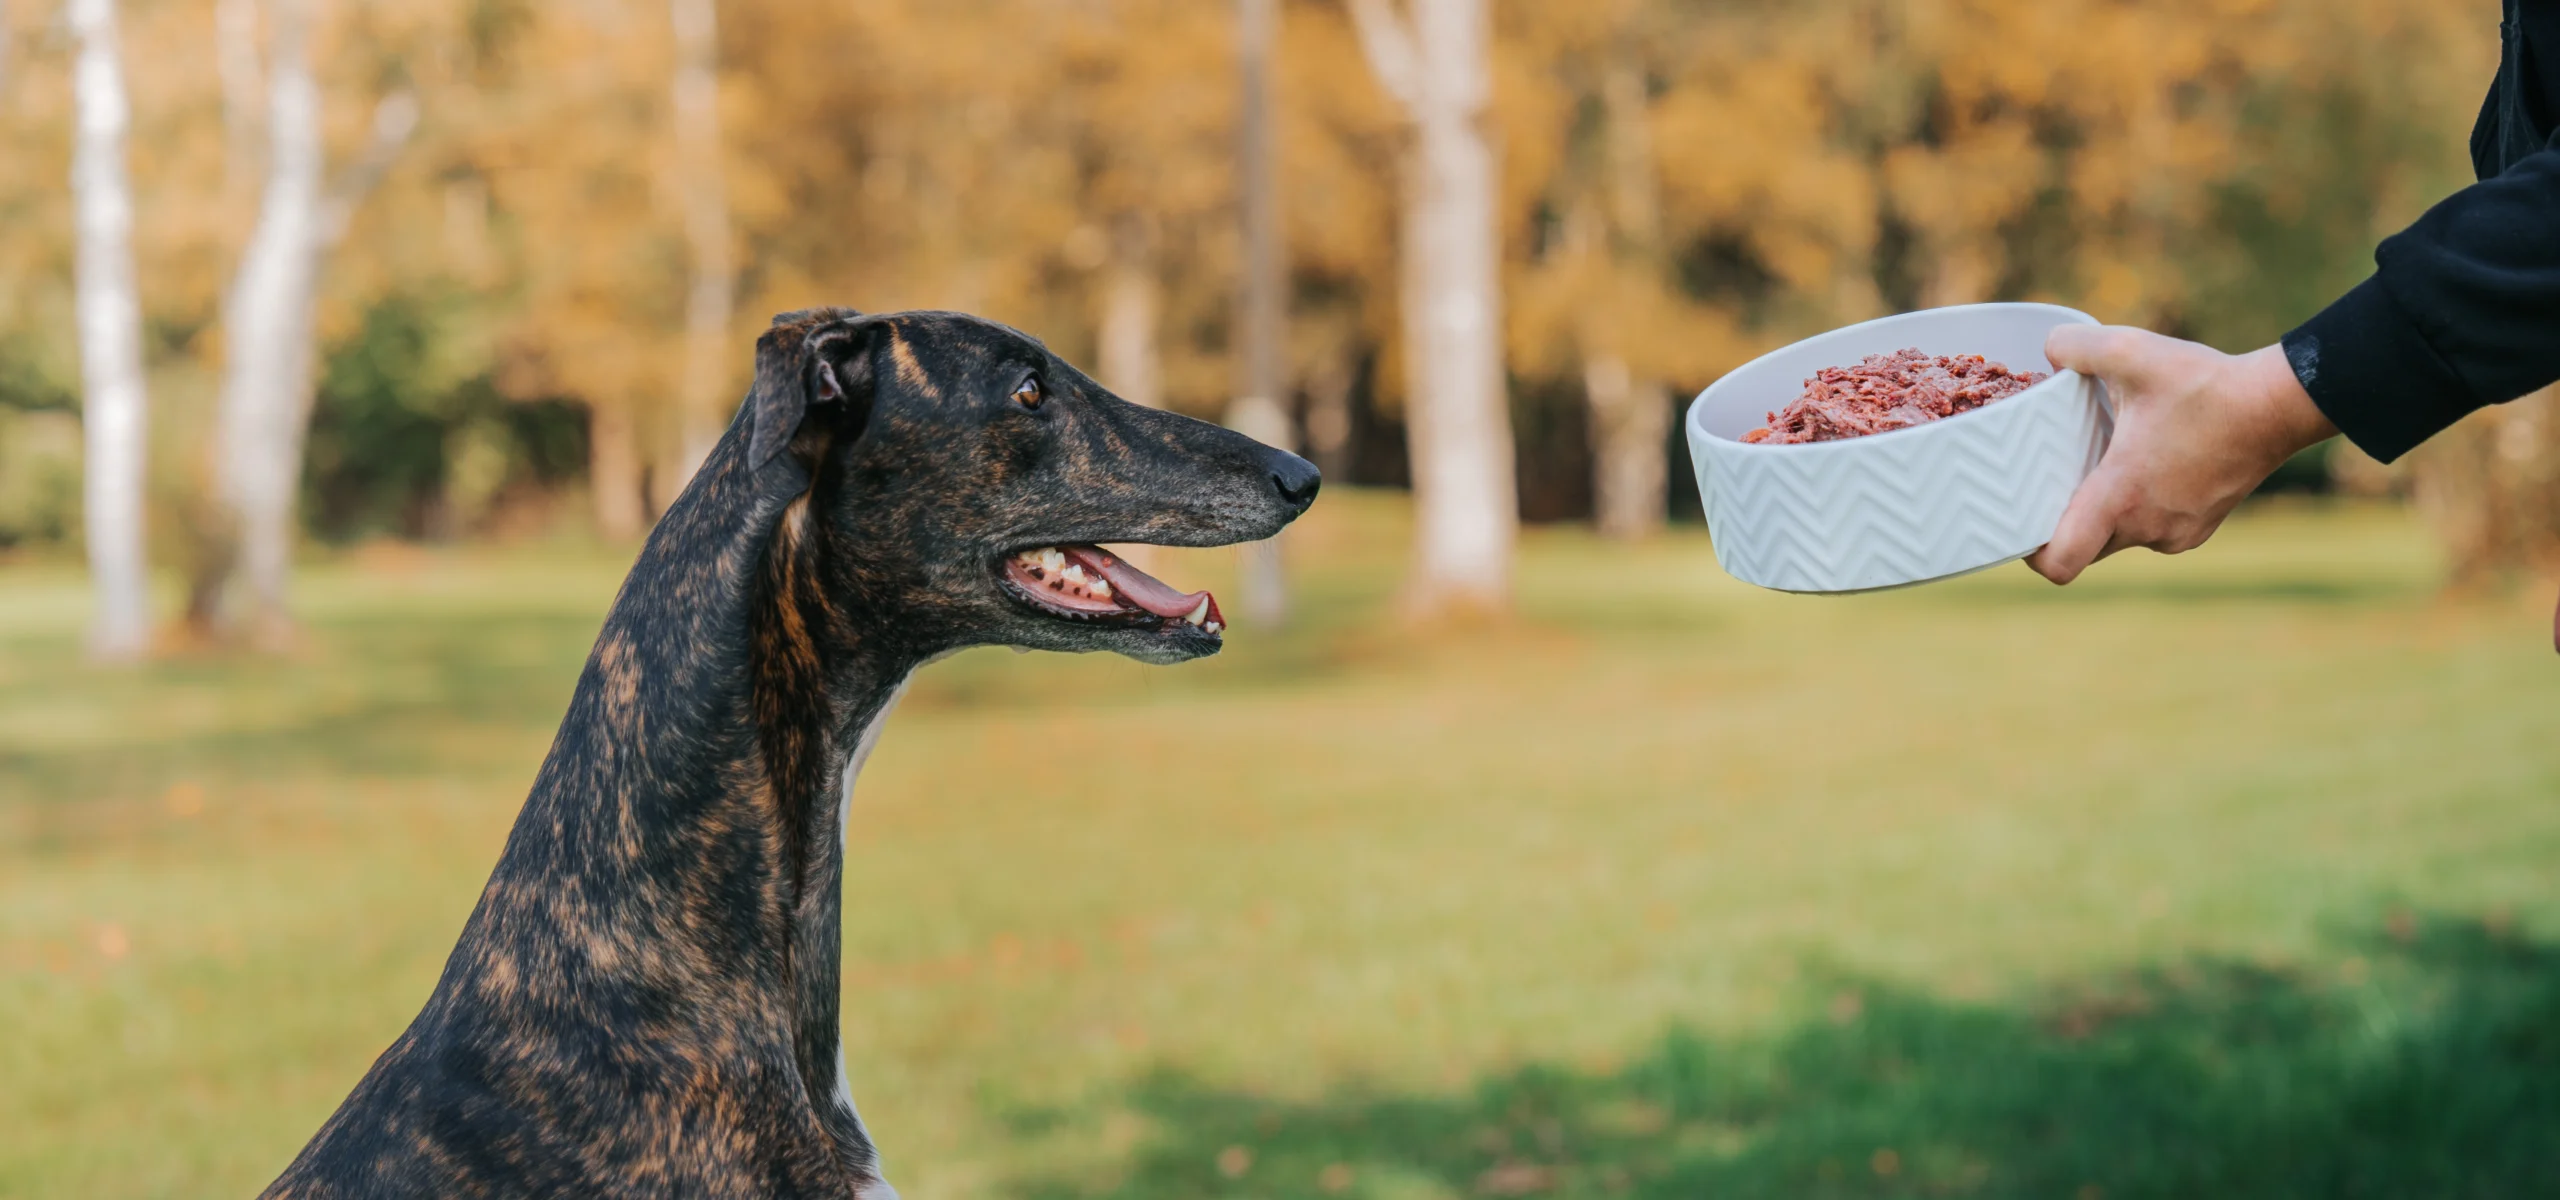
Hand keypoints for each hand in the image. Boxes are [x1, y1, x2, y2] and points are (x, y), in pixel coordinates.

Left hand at [2026, 327, 2337, 584]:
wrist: (2278, 405)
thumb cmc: (2205, 385)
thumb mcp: (2132, 351)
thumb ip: (2076, 346)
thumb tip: (2048, 347)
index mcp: (2121, 496)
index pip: (2061, 562)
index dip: (2033, 554)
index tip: (2023, 525)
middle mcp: (2147, 528)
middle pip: (2084, 546)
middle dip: (2063, 523)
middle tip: (2051, 482)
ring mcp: (2177, 533)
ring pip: (2119, 537)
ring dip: (2104, 511)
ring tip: (2099, 465)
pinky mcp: (2199, 528)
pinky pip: (2152, 529)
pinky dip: (2139, 508)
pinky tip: (2142, 467)